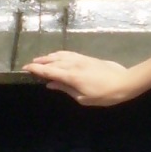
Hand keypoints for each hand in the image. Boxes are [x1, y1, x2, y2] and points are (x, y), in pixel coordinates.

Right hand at [26, 51, 144, 107]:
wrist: (124, 82)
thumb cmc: (104, 95)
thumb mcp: (83, 98)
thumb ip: (65, 89)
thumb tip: (50, 84)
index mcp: (71, 76)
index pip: (49, 70)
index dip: (36, 69)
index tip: (25, 68)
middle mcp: (74, 64)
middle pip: (53, 61)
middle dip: (40, 62)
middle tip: (30, 64)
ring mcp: (81, 59)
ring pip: (61, 55)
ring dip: (49, 57)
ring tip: (40, 59)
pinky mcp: (87, 58)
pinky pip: (69, 53)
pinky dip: (60, 54)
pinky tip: (57, 55)